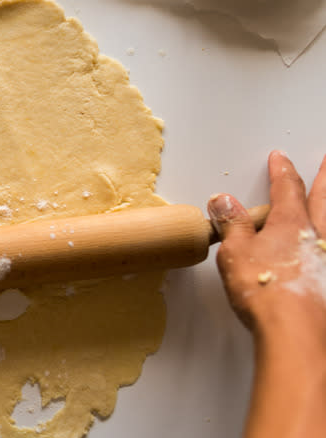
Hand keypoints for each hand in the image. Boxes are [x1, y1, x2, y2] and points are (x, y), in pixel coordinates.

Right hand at [208, 151, 325, 437]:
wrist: (295, 330)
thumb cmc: (267, 291)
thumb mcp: (235, 251)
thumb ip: (232, 224)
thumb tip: (224, 201)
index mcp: (291, 223)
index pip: (287, 188)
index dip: (282, 172)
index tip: (279, 159)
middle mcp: (317, 237)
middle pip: (323, 199)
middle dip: (323, 179)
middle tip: (325, 164)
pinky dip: (325, 246)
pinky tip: (321, 253)